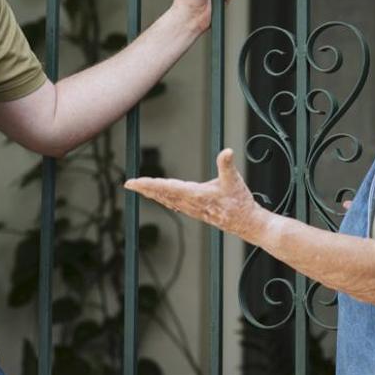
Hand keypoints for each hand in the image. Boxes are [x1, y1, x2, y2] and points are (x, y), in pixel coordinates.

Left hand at [125, 148, 265, 240]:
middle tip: (128, 184)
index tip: (135, 182)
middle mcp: (189, 203)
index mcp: (195, 195)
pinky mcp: (195, 210)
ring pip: (166, 199)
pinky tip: (159, 197)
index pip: (166, 188)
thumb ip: (227, 165)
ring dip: (151, 193)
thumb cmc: (240, 203)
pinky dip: (162, 198)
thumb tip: (227, 151)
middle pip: (161, 194)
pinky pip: (173, 203)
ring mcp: (191, 208)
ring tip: (139, 188)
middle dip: (144, 189)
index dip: (149, 184)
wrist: (246, 223)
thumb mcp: (234, 180)